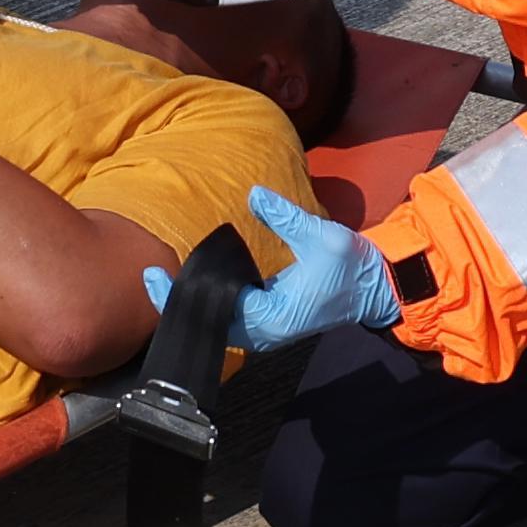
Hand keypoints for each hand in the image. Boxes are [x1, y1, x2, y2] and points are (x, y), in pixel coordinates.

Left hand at [142, 182, 401, 348]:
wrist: (376, 287)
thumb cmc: (351, 264)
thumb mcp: (321, 236)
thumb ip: (285, 217)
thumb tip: (254, 194)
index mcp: (273, 317)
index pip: (216, 309)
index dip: (182, 294)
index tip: (154, 277)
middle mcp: (266, 331)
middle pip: (210, 323)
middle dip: (179, 302)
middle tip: (149, 278)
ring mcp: (268, 330)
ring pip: (219, 324)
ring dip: (194, 303)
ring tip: (164, 281)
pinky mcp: (270, 323)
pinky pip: (231, 319)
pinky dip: (211, 304)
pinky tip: (195, 283)